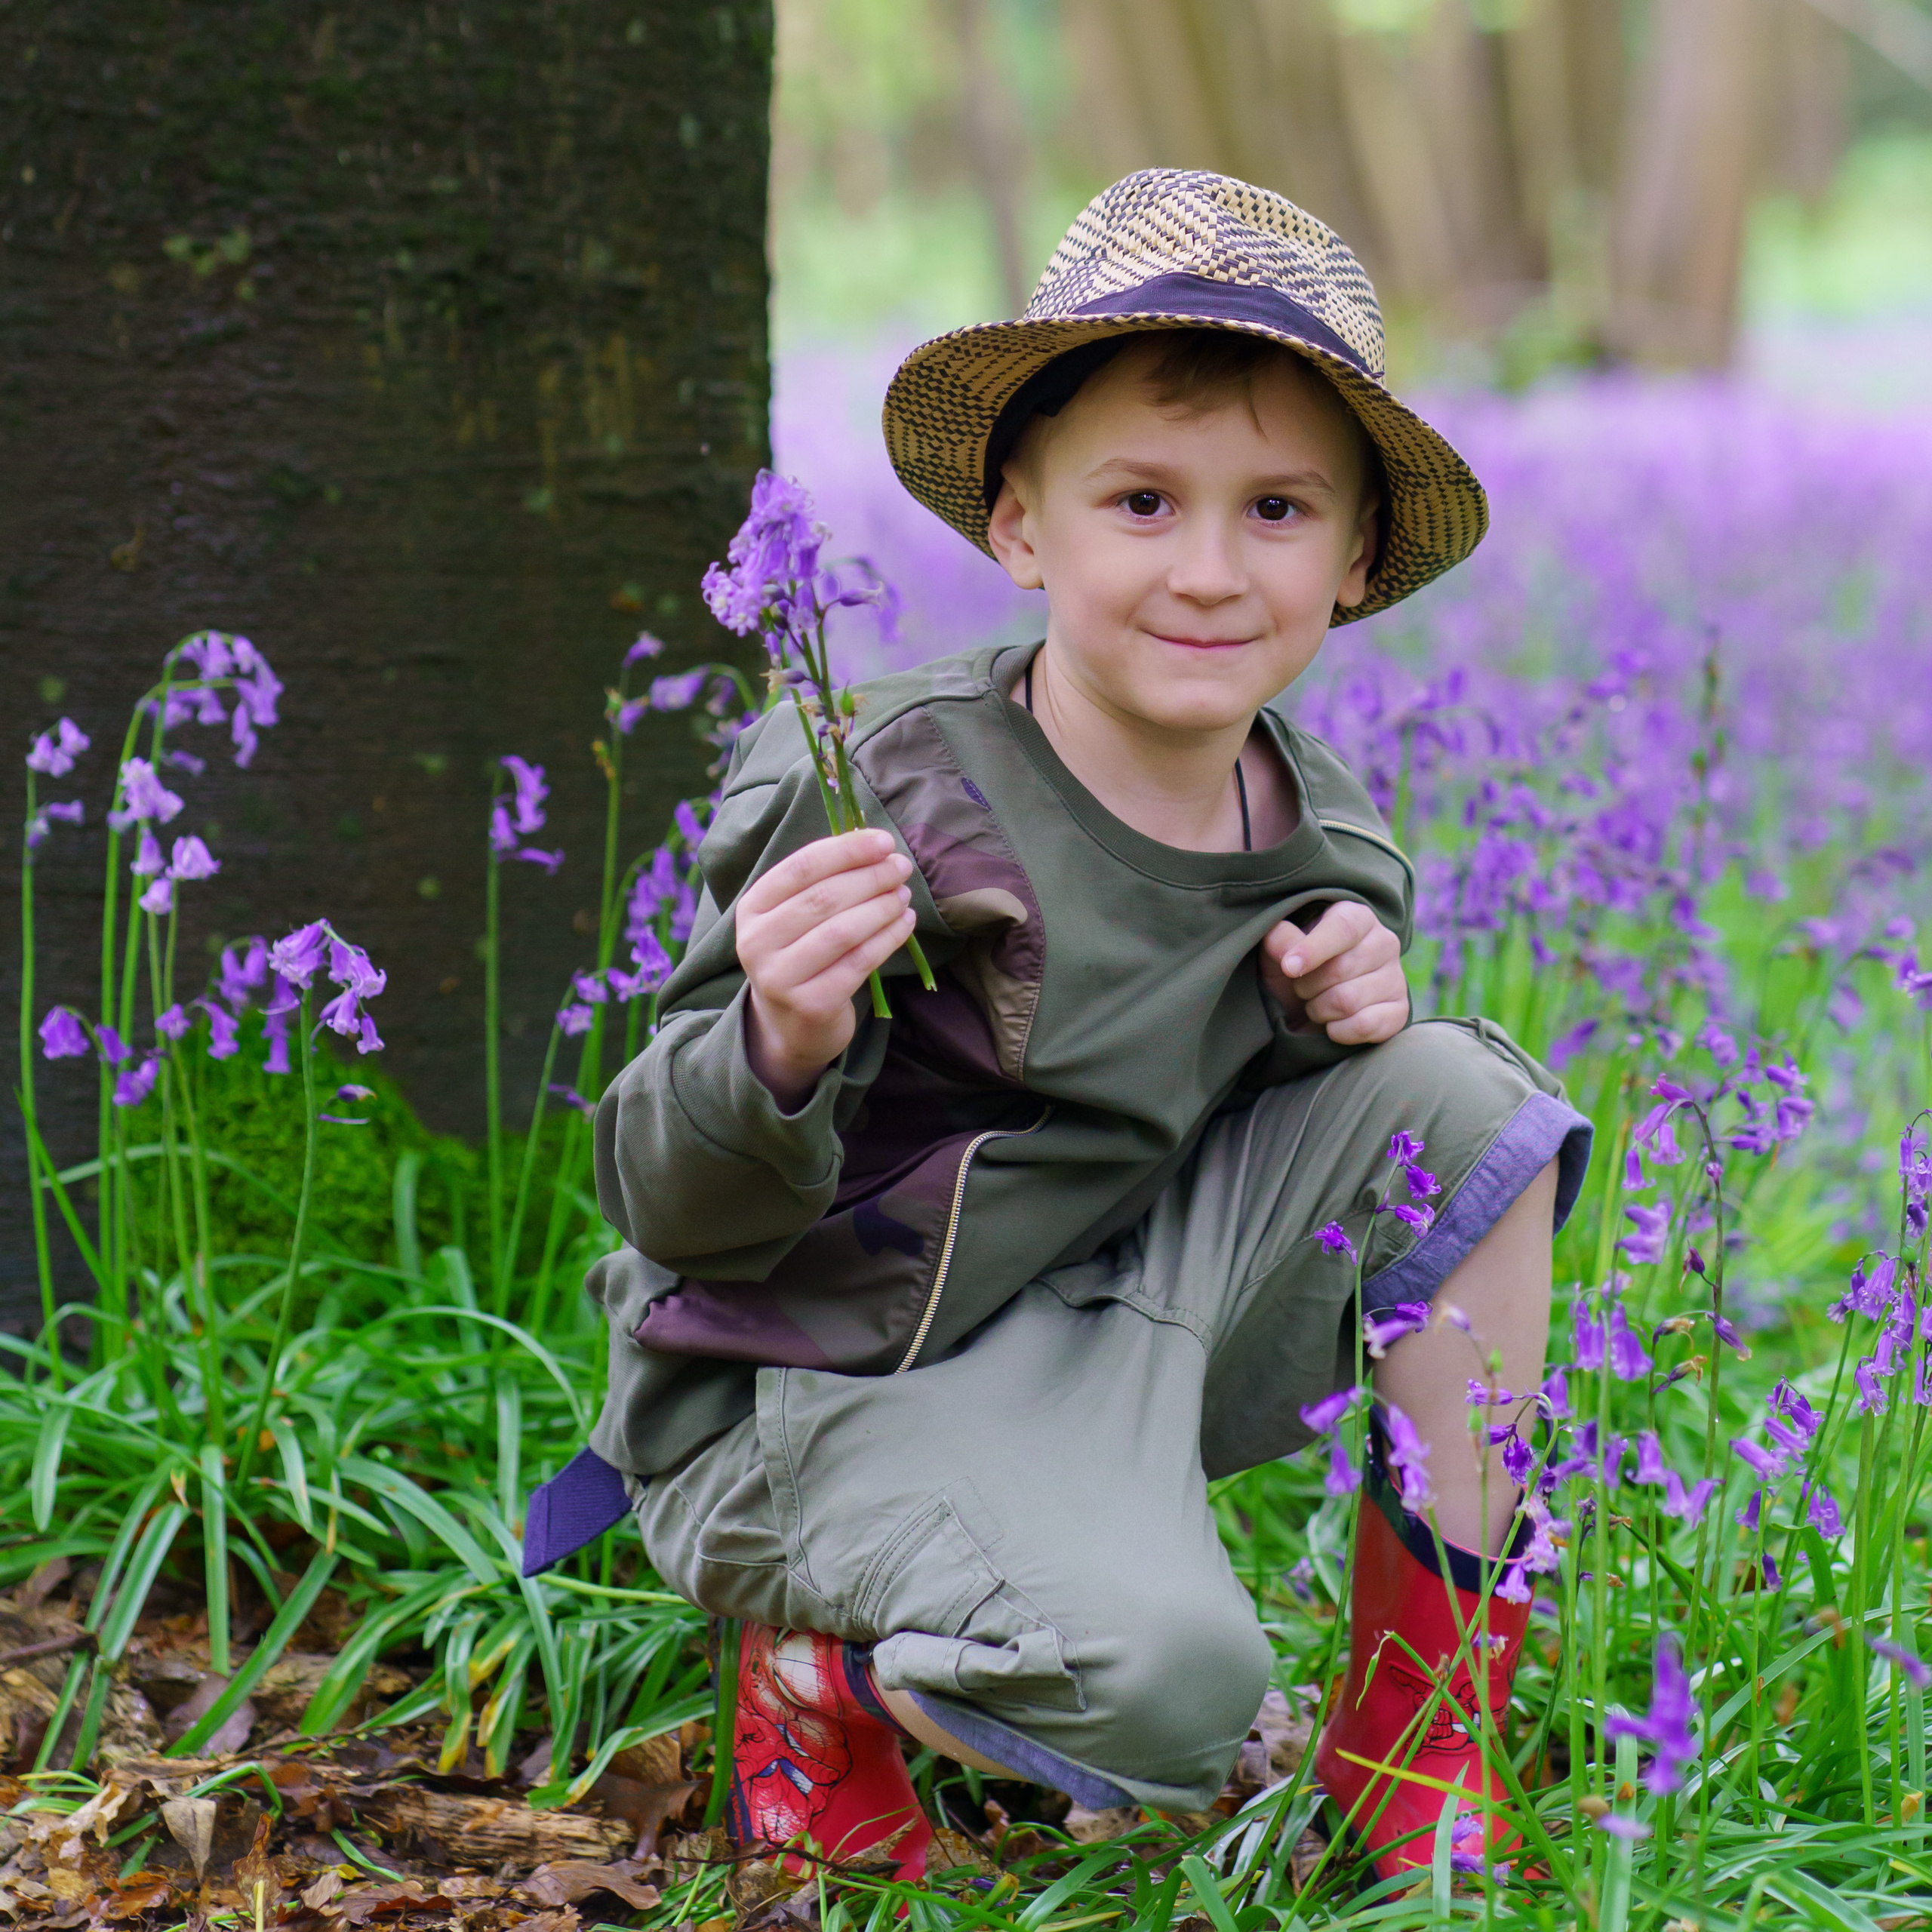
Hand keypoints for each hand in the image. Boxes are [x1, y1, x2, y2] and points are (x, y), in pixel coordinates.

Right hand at [736, 827, 916, 1108]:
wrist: (790, 1026)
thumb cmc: (801, 956)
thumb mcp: (795, 917)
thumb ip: (823, 881)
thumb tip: (876, 846)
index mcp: (752, 908)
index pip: (802, 866)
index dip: (847, 850)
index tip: (884, 841)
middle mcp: (756, 942)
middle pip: (823, 897)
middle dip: (870, 877)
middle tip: (901, 867)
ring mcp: (780, 977)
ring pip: (842, 930)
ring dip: (882, 907)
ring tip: (904, 894)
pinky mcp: (811, 1004)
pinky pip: (859, 962)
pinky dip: (888, 938)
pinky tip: (905, 923)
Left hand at [1261, 902, 1407, 1044]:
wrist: (1308, 1009)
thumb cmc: (1297, 971)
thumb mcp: (1278, 951)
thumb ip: (1279, 941)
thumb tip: (1288, 954)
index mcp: (1357, 918)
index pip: (1342, 929)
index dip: (1313, 949)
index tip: (1289, 968)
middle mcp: (1384, 942)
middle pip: (1340, 970)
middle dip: (1308, 986)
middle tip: (1301, 988)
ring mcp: (1396, 977)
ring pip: (1349, 1001)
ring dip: (1320, 1010)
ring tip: (1317, 1003)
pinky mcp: (1399, 1011)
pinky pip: (1365, 1026)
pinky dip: (1339, 1031)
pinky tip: (1333, 1024)